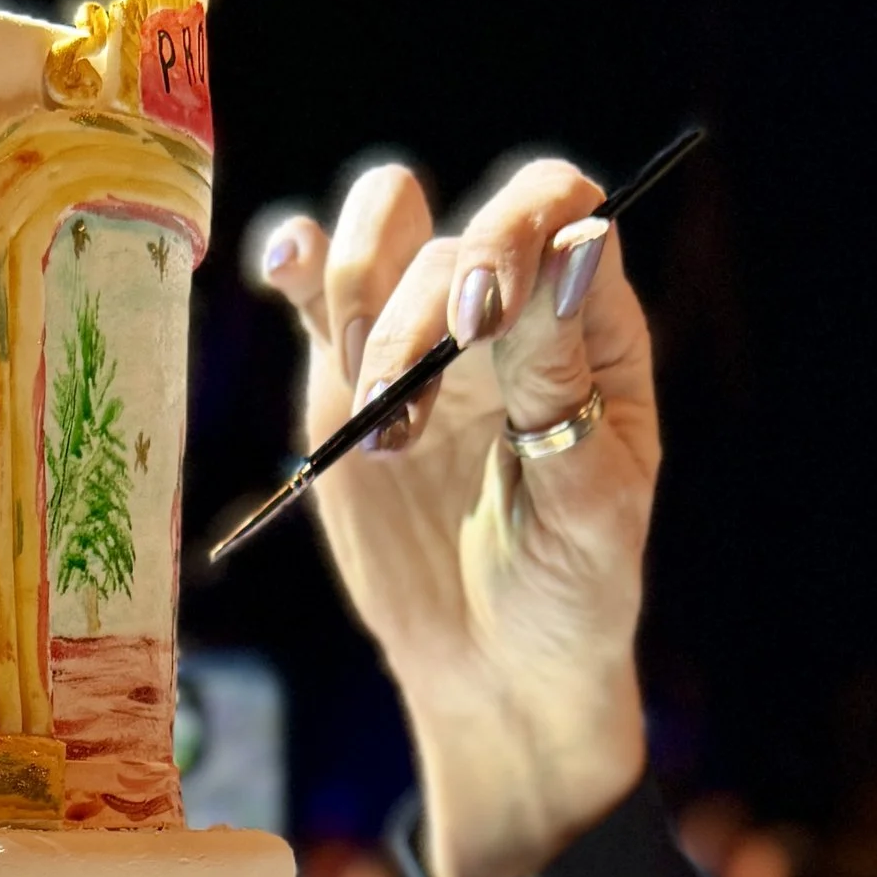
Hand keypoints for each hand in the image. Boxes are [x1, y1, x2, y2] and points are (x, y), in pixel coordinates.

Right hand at [260, 157, 660, 876]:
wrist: (494, 666)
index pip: (556, 209)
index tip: (481, 314)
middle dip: (417, 312)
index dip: (512, 231)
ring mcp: (420, 338)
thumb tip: (576, 245)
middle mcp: (503, 311)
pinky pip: (311, 290)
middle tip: (402, 410)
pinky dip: (292, 259)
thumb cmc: (569, 587)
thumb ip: (568, 376)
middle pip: (450, 239)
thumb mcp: (590, 500)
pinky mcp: (344, 379)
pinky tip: (286, 269)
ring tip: (376, 423)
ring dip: (356, 308)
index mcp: (585, 325)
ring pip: (378, 237)